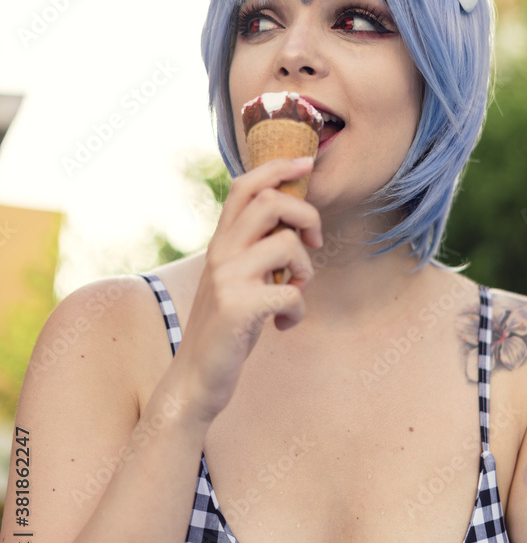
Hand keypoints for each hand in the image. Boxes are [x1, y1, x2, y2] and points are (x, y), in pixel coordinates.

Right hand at [171, 157, 321, 424]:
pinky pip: (292, 293)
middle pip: (271, 201)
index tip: (308, 163)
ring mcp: (226, 278)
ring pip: (287, 245)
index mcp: (220, 242)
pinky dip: (298, 311)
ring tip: (294, 292)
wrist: (196, 378)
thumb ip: (255, 250)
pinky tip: (285, 325)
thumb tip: (295, 222)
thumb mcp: (236, 279)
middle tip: (314, 243)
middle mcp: (219, 253)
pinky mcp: (237, 307)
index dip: (278, 167)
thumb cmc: (227, 328)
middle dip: (307, 216)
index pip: (245, 185)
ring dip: (305, 270)